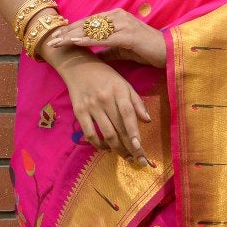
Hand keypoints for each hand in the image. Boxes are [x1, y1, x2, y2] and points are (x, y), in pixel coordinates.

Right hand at [45, 44, 155, 162]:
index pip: (128, 115)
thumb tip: (147, 120)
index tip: (140, 148)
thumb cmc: (105, 76)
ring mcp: (91, 106)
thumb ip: (136, 101)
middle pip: (119, 128)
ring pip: (106, 133)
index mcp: (119, 90)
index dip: (134, 133)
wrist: (78, 65)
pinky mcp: (79, 111)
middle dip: (130, 147)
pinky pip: (89, 133)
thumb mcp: (124, 83)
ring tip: (126, 157)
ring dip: (117, 149)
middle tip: (139, 160)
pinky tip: (106, 148)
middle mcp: (105, 99)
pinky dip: (98, 144)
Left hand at [60, 6, 166, 70]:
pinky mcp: (128, 35)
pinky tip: (75, 43)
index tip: (56, 36)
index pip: (88, 22)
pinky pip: (103, 38)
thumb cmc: (145, 50)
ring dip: (73, 36)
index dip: (71, 29)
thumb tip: (92, 57)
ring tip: (58, 42)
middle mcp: (117, 16)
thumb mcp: (121, 49)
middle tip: (50, 39)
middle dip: (67, 32)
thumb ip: (106, 50)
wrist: (168, 52)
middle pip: (87, 23)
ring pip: (92, 29)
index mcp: (115, 16)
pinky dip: (88, 40)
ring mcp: (123, 24)